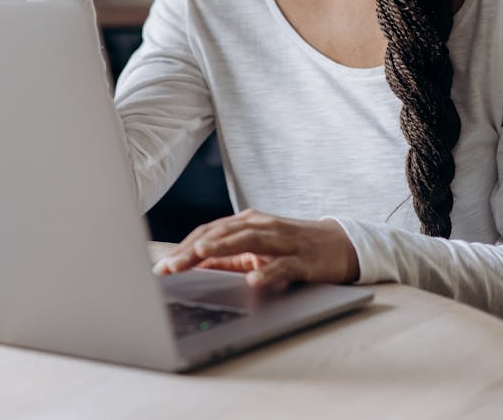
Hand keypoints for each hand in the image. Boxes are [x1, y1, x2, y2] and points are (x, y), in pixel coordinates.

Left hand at [154, 208, 359, 288]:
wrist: (340, 244)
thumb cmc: (293, 247)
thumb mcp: (257, 249)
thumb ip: (228, 255)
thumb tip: (193, 264)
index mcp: (248, 223)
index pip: (210, 231)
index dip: (184, 247)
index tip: (162, 266)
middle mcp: (262, 225)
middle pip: (222, 232)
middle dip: (192, 248)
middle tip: (169, 266)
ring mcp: (282, 239)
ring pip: (248, 240)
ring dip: (222, 246)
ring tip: (199, 254)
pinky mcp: (302, 258)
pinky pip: (282, 264)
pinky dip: (266, 271)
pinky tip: (252, 280)